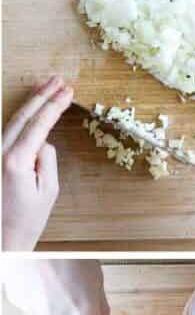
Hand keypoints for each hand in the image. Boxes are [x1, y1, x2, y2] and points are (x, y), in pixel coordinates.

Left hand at [2, 75, 72, 250]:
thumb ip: (47, 160)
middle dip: (42, 95)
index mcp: (15, 159)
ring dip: (31, 102)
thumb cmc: (27, 219)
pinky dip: (22, 116)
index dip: (54, 105)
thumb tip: (44, 142)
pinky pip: (9, 130)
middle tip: (59, 79)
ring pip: (13, 119)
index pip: (38, 124)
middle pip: (23, 115)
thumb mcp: (48, 191)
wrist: (1, 235)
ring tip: (46, 86)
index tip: (68, 91)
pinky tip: (31, 108)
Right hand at [2, 258, 108, 314]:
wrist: (34, 234)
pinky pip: (34, 307)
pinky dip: (39, 296)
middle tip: (77, 289)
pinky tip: (42, 276)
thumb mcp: (97, 283)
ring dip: (56, 304)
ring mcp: (34, 312)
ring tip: (57, 277)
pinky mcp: (17, 302)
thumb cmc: (69, 251)